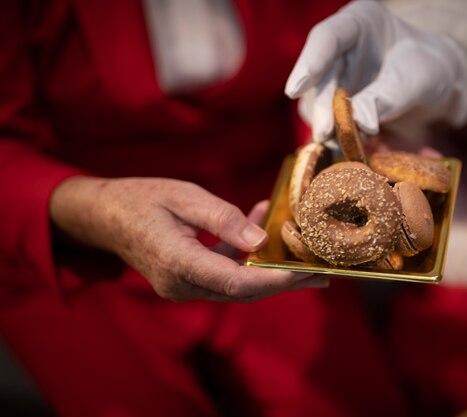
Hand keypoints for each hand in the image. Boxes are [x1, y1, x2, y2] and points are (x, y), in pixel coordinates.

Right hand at [50, 176, 327, 301]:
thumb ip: (222, 220)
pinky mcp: (185, 281)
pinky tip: (259, 229)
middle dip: (283, 283)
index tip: (307, 274)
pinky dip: (245, 258)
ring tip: (303, 259)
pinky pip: (223, 274)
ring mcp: (182, 287)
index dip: (274, 280)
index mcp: (177, 262)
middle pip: (242, 290)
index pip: (236, 280)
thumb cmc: (141, 199)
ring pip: (236, 285)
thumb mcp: (184, 196)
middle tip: (321, 274)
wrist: (103, 216)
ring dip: (268, 270)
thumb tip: (260, 239)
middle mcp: (181, 284)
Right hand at [285, 0, 466, 141]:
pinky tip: (352, 143)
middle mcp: (342, 45)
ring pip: (317, 99)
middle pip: (320, 74)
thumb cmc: (430, 71)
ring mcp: (337, 72)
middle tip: (324, 133)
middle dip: (321, 106)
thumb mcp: (414, 81)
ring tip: (346, 143)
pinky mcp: (336, 98)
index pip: (327, 37)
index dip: (309, 63)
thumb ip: (385, 98)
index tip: (295, 90)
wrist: (439, 87)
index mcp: (361, 21)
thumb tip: (359, 122)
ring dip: (328, 124)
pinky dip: (338, 132)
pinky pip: (327, 116)